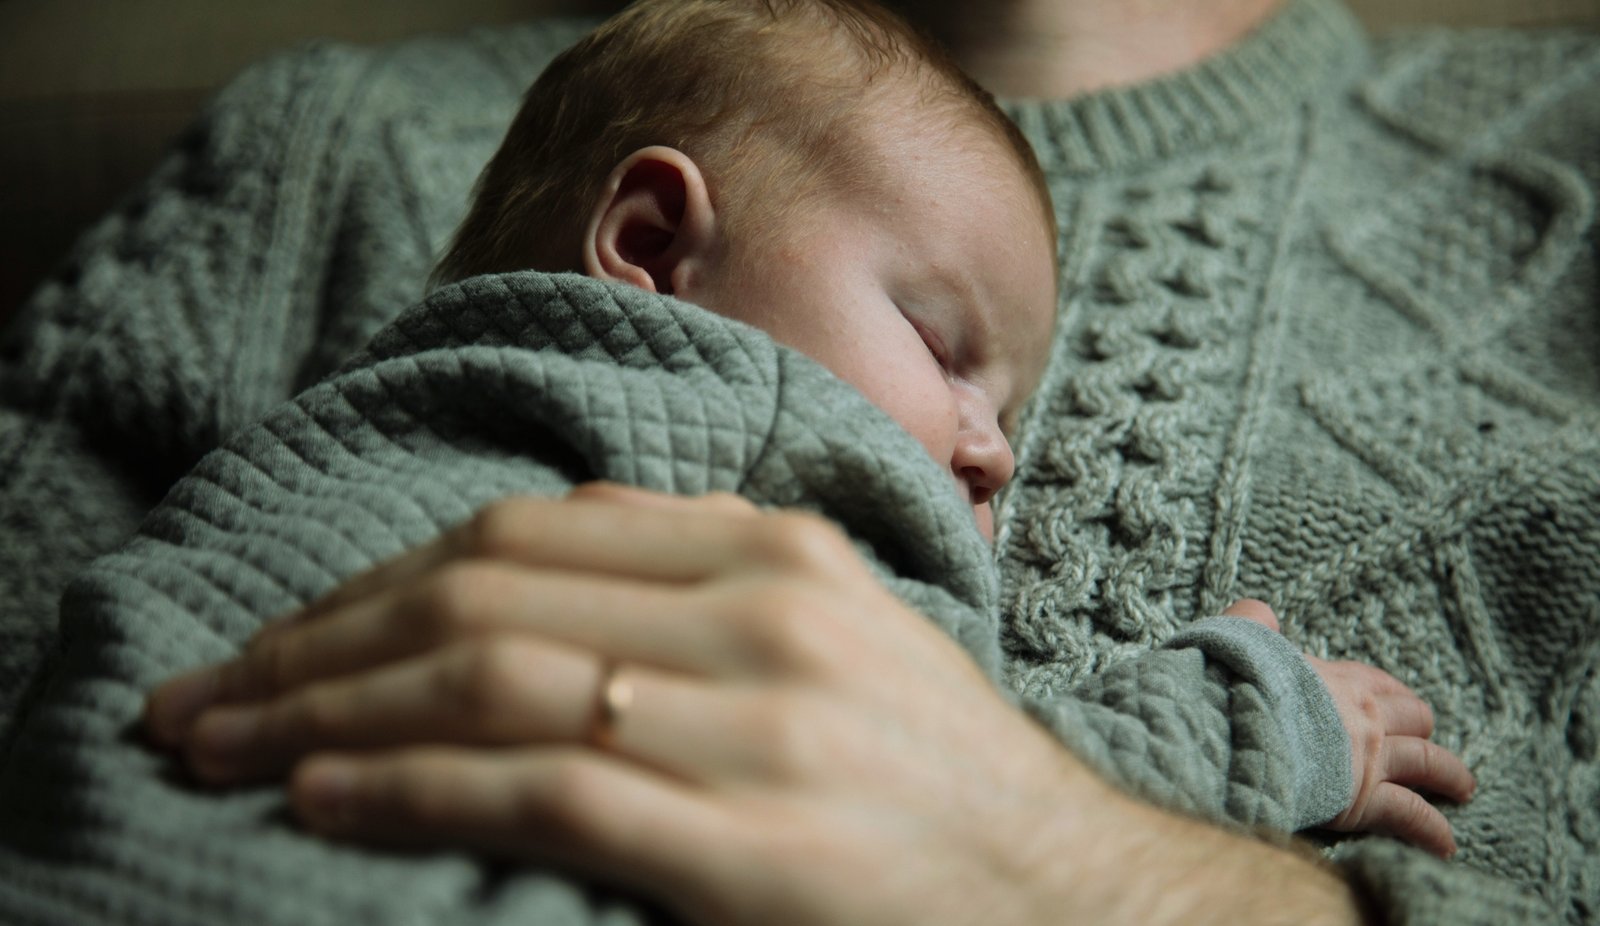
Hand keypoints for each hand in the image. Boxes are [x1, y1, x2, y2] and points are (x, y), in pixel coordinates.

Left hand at [143, 484, 1109, 924]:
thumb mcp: (829, 635)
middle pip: (483, 596)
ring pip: (489, 682)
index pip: (526, 534)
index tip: (282, 631)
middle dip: (314, 645)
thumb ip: (696, 588)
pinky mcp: (747, 846)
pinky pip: (541, 794)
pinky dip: (411, 790)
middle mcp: (761, 616)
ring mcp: (757, 727)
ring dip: (326, 712)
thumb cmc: (929, 776)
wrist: (1065, 894)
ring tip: (223, 747)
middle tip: (202, 697)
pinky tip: (324, 800)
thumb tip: (517, 591)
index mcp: (774, 552)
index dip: (376, 578)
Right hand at [1221, 599, 1475, 857]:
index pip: (1376, 682)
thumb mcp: (1239, 640)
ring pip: (1427, 763)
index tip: (1398, 700)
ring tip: (1463, 788)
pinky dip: (1432, 830)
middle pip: (1413, 718)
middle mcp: (1362, 715)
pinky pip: (1410, 814)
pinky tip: (1446, 843)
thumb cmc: (1233, 686)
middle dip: (1422, 729)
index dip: (1391, 693)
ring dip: (1449, 775)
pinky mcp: (1362, 798)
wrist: (1233, 728)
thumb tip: (1258, 611)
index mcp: (1333, 679)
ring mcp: (1368, 757)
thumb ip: (1253, 623)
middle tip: (1426, 739)